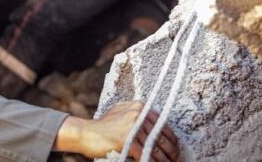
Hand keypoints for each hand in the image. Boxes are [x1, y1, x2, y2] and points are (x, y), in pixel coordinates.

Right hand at [54, 101, 179, 160]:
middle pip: (161, 135)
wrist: (85, 133)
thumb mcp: (121, 113)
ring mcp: (132, 126)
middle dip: (171, 150)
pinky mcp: (127, 140)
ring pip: (155, 146)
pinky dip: (151, 161)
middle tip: (176, 159)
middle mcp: (137, 113)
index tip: (176, 147)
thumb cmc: (103, 126)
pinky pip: (145, 154)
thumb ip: (137, 115)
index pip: (162, 123)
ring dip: (164, 159)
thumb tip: (157, 126)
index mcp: (139, 106)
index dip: (171, 138)